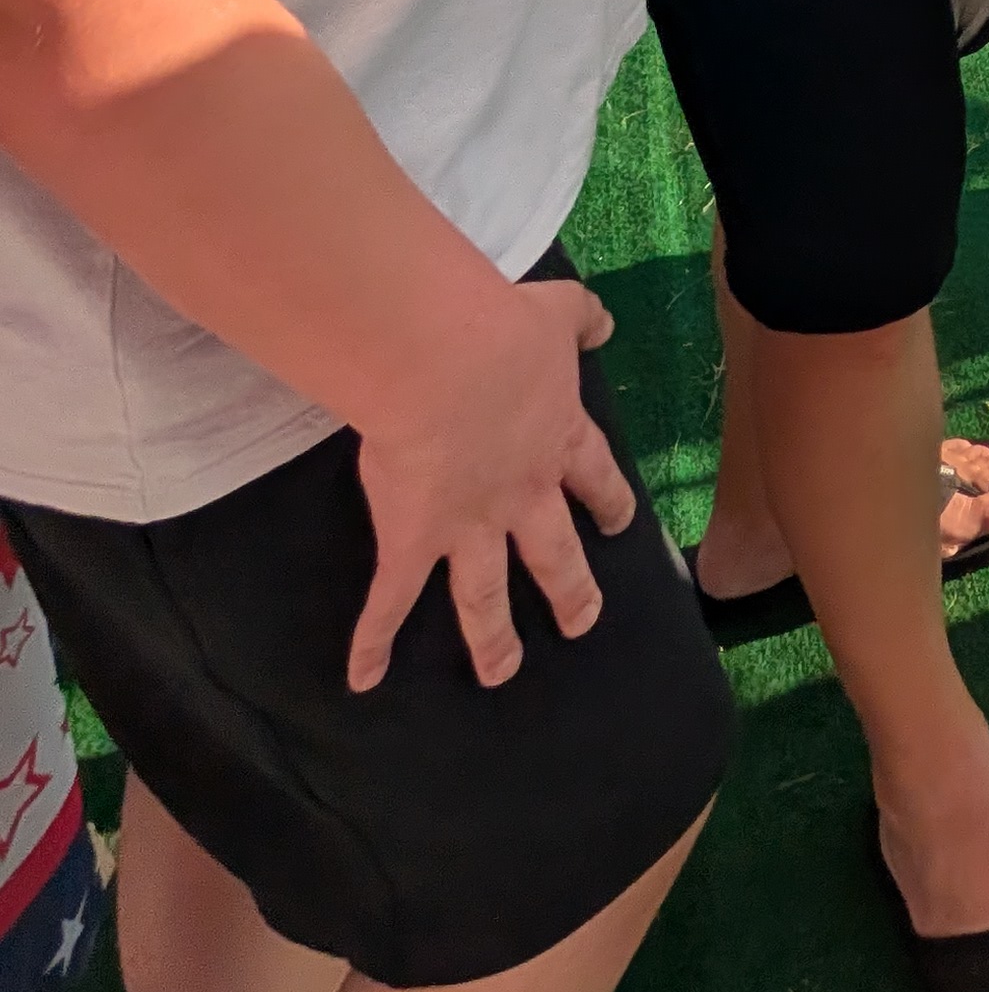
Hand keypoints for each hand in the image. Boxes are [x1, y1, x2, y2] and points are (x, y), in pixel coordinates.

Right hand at [348, 272, 635, 692]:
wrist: (451, 363)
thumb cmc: (503, 329)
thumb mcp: (558, 312)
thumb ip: (583, 317)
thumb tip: (606, 321)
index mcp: (557, 439)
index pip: (594, 477)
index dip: (609, 502)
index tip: (620, 525)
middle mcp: (521, 495)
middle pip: (554, 554)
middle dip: (570, 591)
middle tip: (583, 622)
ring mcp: (469, 526)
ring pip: (485, 596)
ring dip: (492, 639)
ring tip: (501, 673)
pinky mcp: (414, 541)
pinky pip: (392, 600)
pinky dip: (373, 642)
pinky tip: (364, 678)